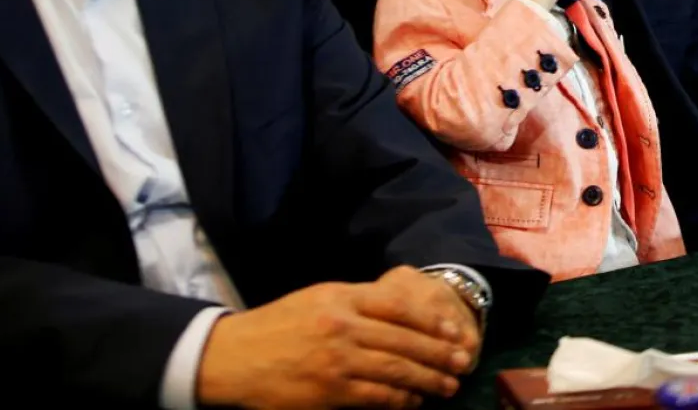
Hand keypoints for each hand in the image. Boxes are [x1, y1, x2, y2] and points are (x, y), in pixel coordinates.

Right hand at [195, 266, 480, 408]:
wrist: (235, 357)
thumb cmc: (279, 325)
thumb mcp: (318, 297)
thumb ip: (358, 302)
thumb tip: (402, 311)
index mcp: (342, 297)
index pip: (399, 305)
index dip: (432, 319)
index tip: (454, 330)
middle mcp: (343, 325)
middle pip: (404, 339)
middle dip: (439, 353)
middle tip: (463, 362)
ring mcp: (337, 361)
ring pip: (396, 370)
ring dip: (427, 380)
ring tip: (447, 386)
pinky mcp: (329, 392)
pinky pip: (376, 397)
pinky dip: (400, 400)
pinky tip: (414, 401)